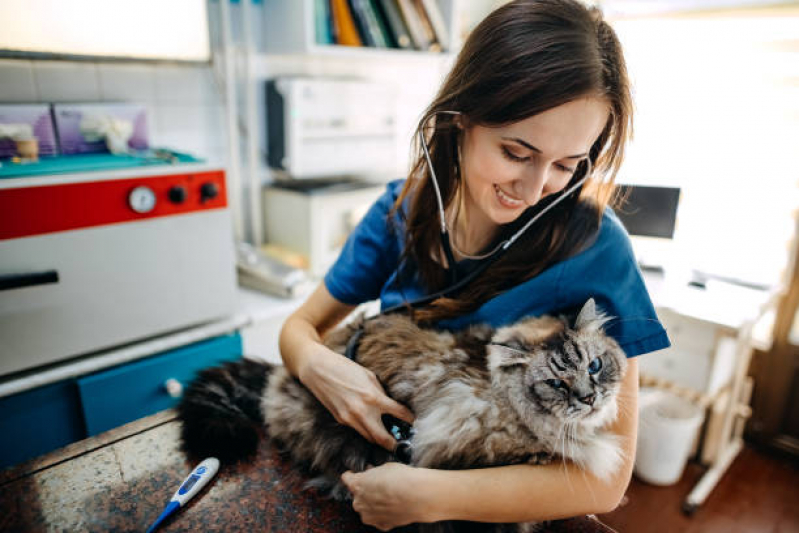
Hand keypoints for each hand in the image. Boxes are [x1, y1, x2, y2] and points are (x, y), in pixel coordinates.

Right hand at [299, 347, 414, 450]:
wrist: (318, 369)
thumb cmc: (344, 368)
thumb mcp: (369, 376)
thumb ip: (380, 393)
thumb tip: (390, 404)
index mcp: (373, 397)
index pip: (398, 414)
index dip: (410, 419)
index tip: (414, 421)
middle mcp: (362, 412)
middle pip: (383, 439)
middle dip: (394, 445)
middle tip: (403, 445)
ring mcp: (349, 419)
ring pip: (369, 438)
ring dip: (379, 439)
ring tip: (389, 438)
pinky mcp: (340, 420)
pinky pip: (357, 430)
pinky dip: (366, 430)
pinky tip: (371, 426)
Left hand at [341, 463, 427, 530]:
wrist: (417, 496)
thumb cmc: (401, 478)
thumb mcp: (385, 467)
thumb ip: (373, 472)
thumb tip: (372, 473)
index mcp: (357, 485)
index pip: (347, 478)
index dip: (352, 475)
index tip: (355, 474)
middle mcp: (359, 503)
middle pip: (357, 496)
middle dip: (365, 491)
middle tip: (379, 485)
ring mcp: (369, 516)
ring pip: (367, 509)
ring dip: (373, 504)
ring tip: (389, 496)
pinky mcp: (381, 525)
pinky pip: (379, 518)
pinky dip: (384, 513)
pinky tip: (394, 506)